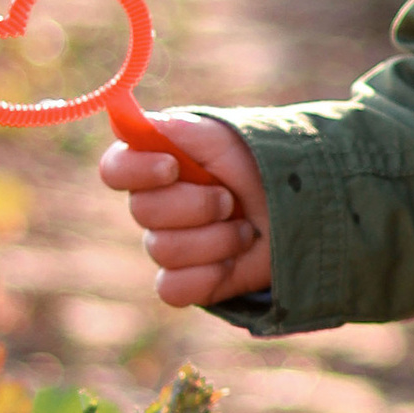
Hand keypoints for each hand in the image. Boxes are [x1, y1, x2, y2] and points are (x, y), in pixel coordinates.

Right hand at [99, 112, 272, 310]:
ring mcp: (167, 246)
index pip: (115, 169)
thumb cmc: (257, 166)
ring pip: (164, 250)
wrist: (298, 210)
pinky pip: (172, 289)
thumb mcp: (224, 139)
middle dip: (197, 205)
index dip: (137, 171)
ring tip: (243, 229)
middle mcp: (153, 206)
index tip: (172, 167)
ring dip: (215, 238)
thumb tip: (130, 123)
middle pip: (142, 212)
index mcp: (154, 165)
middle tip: (230, 199)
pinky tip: (232, 261)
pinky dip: (207, 276)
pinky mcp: (185, 282)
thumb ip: (179, 130)